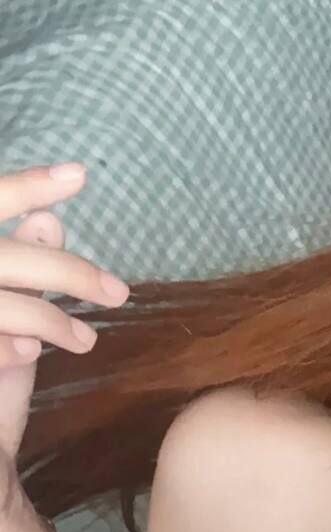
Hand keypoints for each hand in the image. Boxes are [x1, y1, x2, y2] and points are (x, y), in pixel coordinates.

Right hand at [0, 162, 129, 509]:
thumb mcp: (7, 324)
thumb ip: (21, 271)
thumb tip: (49, 220)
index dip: (26, 186)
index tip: (80, 175)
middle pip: (4, 260)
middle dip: (65, 272)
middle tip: (118, 293)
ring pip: (2, 299)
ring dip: (47, 315)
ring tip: (82, 341)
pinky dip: (10, 342)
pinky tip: (30, 355)